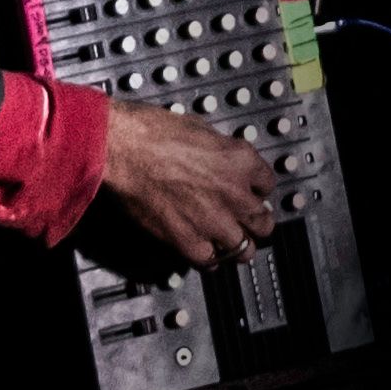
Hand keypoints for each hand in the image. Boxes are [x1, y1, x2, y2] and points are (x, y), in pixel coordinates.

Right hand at [92, 99, 282, 270]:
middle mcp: (234, 194)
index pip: (268, 184)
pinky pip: (210, 260)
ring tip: (230, 242)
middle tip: (249, 222)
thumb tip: (223, 161)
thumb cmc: (152, 131)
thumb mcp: (200, 129)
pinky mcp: (188, 241)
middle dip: (256, 221)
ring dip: (238, 245)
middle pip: (264, 222)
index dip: (257, 189)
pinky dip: (208, 257)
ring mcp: (213, 221)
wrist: (122, 148)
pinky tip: (204, 250)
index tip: (251, 192)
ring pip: (244, 248)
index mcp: (240, 160)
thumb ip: (220, 152)